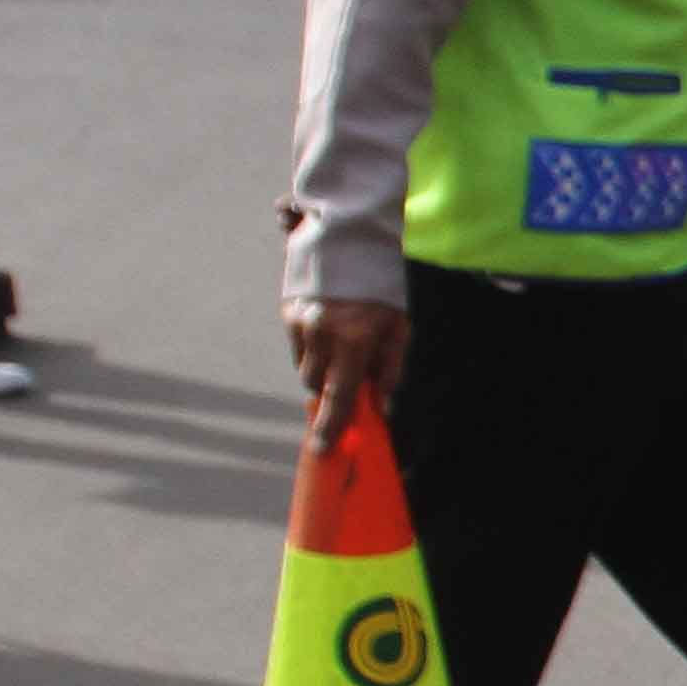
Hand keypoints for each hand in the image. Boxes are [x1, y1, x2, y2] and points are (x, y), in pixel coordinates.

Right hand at [289, 298, 408, 442]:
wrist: (351, 237)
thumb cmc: (383, 286)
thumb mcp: (399, 327)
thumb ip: (390, 369)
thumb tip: (382, 406)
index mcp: (353, 340)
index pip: (339, 396)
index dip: (331, 425)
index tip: (322, 448)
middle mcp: (321, 334)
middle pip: (316, 385)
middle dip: (330, 388)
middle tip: (348, 376)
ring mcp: (300, 322)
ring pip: (305, 366)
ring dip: (322, 367)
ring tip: (342, 344)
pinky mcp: (287, 311)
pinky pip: (297, 345)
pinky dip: (312, 346)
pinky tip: (329, 326)